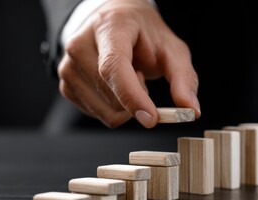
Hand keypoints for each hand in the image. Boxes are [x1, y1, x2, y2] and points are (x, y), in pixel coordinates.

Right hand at [58, 0, 200, 128]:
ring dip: (126, 105)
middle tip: (142, 76)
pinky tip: (114, 86)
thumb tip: (191, 110)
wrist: (114, 22)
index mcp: (109, 28)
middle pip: (112, 97)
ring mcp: (68, 66)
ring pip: (107, 112)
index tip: (151, 118)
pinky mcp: (66, 86)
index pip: (113, 68)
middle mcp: (80, 45)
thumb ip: (183, 79)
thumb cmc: (142, 34)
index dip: (132, 97)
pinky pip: (99, 115)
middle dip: (138, 98)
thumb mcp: (171, 49)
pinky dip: (115, 108)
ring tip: (127, 78)